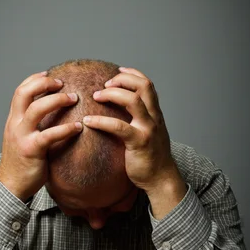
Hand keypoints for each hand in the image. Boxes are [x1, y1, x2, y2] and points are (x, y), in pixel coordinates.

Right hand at [0, 71, 81, 201]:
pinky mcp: (31, 150)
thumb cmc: (22, 161)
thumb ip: (32, 123)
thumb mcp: (22, 136)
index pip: (20, 91)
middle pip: (24, 93)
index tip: (49, 74)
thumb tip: (52, 111)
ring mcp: (22, 136)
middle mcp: (15, 124)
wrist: (11, 185)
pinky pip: (49, 135)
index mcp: (13, 119)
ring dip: (57, 100)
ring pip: (36, 109)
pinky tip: (78, 127)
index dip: (34, 79)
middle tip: (63, 83)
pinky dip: (65, 128)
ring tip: (74, 98)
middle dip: (44, 84)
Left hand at [83, 66, 179, 194]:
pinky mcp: (139, 142)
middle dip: (122, 80)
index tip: (117, 70)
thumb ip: (139, 119)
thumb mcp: (148, 132)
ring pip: (133, 101)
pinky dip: (101, 121)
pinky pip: (119, 127)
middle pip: (143, 86)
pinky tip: (89, 121)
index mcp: (155, 113)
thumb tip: (119, 108)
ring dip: (112, 94)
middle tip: (104, 85)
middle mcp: (154, 117)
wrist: (160, 179)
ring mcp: (148, 129)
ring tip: (96, 96)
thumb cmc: (150, 156)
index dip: (133, 73)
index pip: (147, 84)